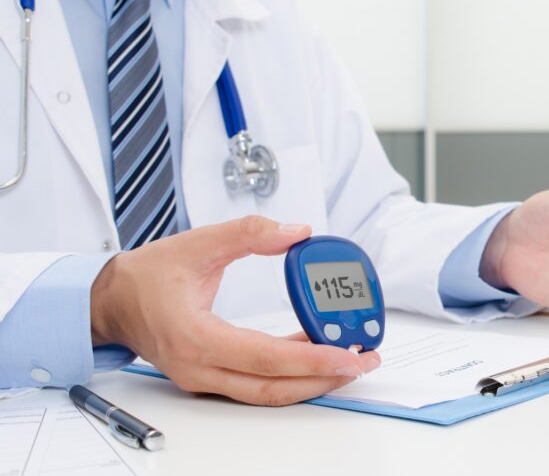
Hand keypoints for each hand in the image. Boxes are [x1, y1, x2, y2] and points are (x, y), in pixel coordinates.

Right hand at [90, 216, 380, 405]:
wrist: (109, 301)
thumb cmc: (147, 276)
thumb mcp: (198, 243)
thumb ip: (249, 233)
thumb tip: (297, 231)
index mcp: (196, 337)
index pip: (265, 358)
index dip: (312, 359)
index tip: (348, 354)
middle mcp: (199, 367)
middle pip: (273, 387)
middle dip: (324, 378)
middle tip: (363, 362)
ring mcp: (203, 377)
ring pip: (266, 393)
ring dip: (311, 381)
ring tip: (350, 362)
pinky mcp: (209, 376)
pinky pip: (256, 383)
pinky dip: (289, 374)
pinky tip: (316, 353)